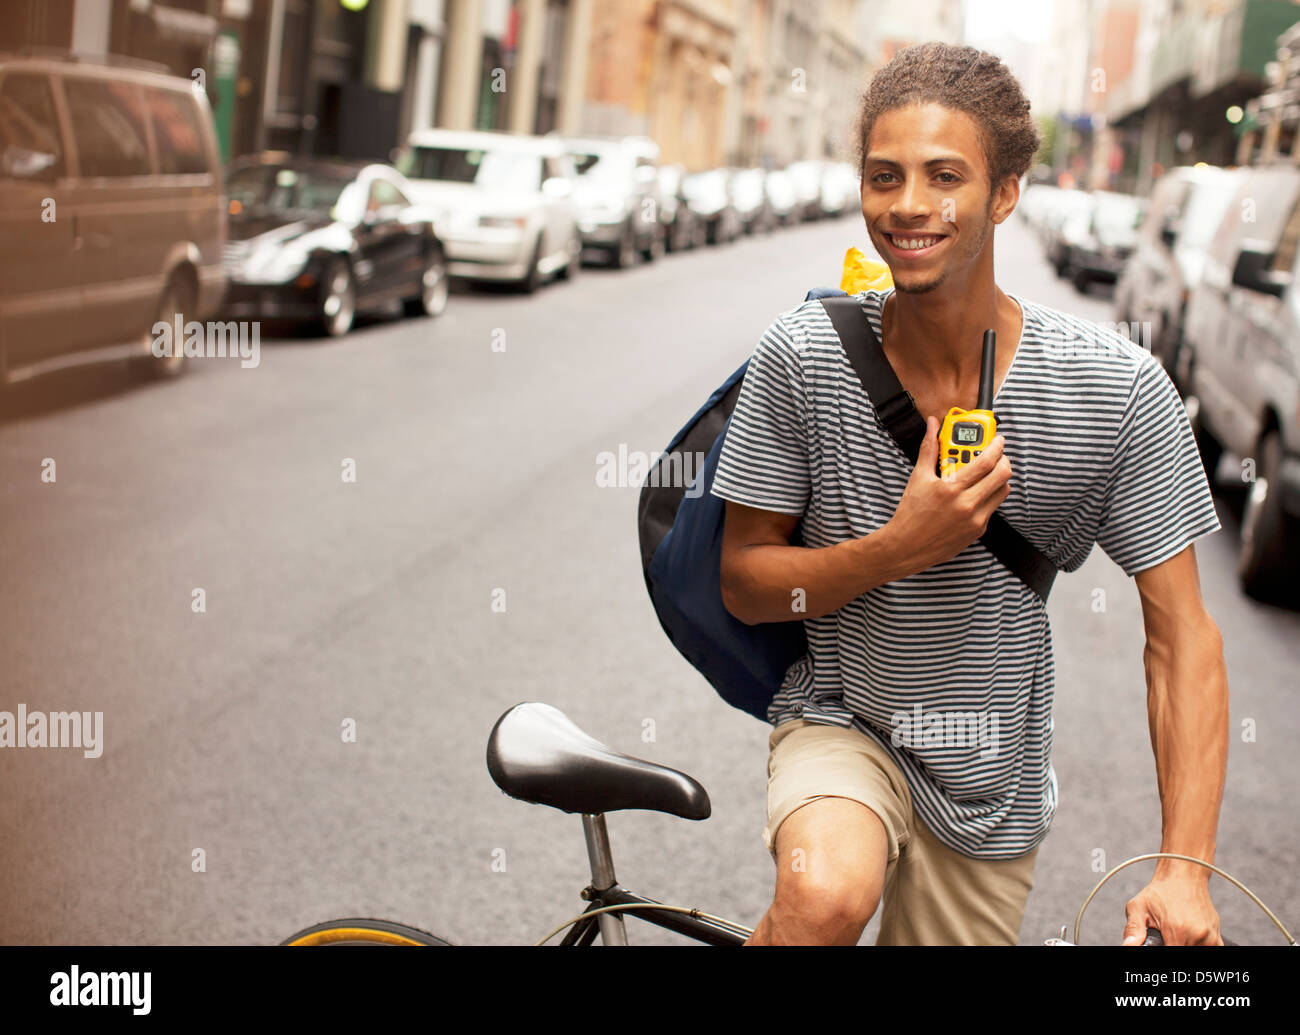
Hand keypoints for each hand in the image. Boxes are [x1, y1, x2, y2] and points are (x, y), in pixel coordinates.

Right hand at [882, 415, 1012, 576]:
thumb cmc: (910, 513)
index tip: (997, 439)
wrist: (907, 547)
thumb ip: (929, 449)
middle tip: (996, 454)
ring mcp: (975, 519)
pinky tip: (975, 492)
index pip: (986, 462)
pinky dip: (989, 495)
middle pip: (1002, 475)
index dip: (996, 446)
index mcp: (951, 489)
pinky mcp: (978, 531)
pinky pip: (993, 507)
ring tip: (986, 473)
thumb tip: (932, 425)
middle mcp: (966, 505)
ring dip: (999, 478)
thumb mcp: (918, 478)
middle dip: (1003, 460)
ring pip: (1002, 491)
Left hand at [1122, 876, 1222, 945]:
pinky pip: (1209, 950)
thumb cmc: (1160, 891)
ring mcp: (1210, 937)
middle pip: (1182, 954)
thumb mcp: (1138, 906)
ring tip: (1176, 932)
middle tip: (1165, 935)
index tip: (1158, 943)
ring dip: (1185, 946)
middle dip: (1171, 945)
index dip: (1161, 951)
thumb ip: (1133, 929)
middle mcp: (1197, 935)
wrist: (1183, 876)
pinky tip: (1188, 935)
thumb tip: (1128, 946)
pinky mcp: (1218, 937)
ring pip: (1195, 952)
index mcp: (1177, 930)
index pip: (1170, 955)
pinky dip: (1198, 946)